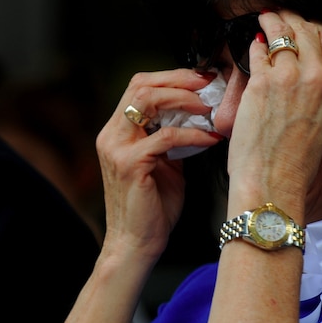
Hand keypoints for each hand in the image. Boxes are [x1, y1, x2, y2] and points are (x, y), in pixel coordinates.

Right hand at [96, 69, 222, 258]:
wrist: (136, 244)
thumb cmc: (152, 207)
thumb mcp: (164, 163)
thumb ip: (172, 137)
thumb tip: (200, 115)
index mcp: (116, 132)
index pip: (139, 87)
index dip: (171, 78)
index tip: (202, 79)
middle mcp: (111, 135)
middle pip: (140, 85)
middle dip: (178, 80)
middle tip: (209, 84)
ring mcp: (116, 148)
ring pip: (147, 101)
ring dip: (183, 99)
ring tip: (208, 107)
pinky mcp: (129, 164)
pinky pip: (164, 136)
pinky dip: (191, 133)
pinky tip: (210, 138)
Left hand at [226, 10, 321, 217]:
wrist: (273, 181)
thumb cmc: (293, 159)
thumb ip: (319, 89)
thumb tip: (300, 62)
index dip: (315, 27)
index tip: (303, 24)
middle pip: (310, 30)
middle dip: (293, 18)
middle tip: (280, 15)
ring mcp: (291, 78)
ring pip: (283, 33)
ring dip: (272, 22)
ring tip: (264, 18)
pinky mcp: (263, 82)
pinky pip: (258, 50)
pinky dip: (254, 44)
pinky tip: (251, 43)